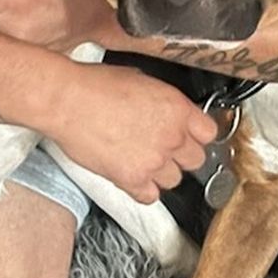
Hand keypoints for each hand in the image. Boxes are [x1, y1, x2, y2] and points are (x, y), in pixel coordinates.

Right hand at [45, 62, 216, 203]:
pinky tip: (133, 175)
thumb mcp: (142, 80)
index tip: (192, 137)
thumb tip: (171, 112)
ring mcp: (153, 160)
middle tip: (165, 148)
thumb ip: (165, 102)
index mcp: (177, 108)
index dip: (198, 135)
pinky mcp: (131, 179)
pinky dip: (143, 189)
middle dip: (181, 155)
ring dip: (161, 173)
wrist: (68, 101)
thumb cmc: (97, 85)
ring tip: (143, 159)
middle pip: (196, 160)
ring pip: (174, 180)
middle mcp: (171, 136)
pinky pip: (150, 196)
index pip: (209, 133)